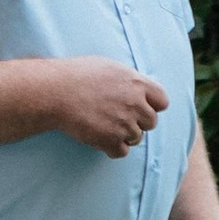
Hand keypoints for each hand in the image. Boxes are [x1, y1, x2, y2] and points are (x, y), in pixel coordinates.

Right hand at [37, 57, 169, 156]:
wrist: (56, 91)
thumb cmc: (78, 75)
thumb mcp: (110, 67)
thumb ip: (130, 80)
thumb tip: (141, 87)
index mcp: (138, 84)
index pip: (162, 101)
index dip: (152, 105)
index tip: (139, 105)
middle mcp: (135, 105)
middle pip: (151, 122)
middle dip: (138, 121)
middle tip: (118, 116)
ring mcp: (124, 124)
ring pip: (136, 138)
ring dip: (124, 135)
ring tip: (105, 125)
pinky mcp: (110, 140)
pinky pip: (121, 152)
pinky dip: (112, 148)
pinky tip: (100, 138)